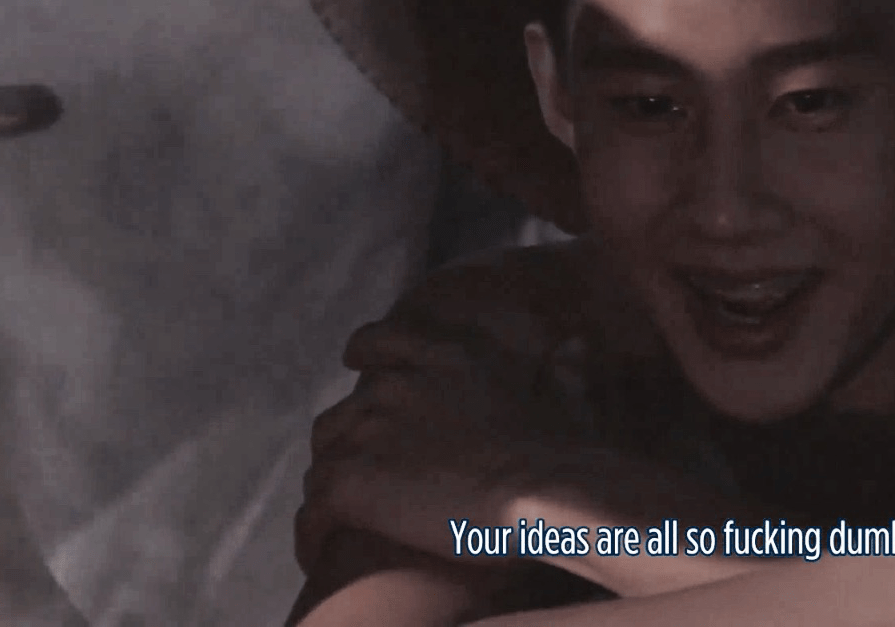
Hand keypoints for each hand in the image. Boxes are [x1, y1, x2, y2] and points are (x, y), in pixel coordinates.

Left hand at [297, 318, 561, 573]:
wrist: (541, 490)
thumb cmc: (561, 449)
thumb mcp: (561, 390)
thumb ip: (559, 366)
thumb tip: (580, 345)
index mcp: (439, 355)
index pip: (377, 341)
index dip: (364, 355)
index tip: (357, 364)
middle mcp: (394, 382)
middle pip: (346, 410)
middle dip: (351, 440)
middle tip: (368, 473)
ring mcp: (366, 429)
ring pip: (326, 457)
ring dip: (335, 483)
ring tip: (345, 518)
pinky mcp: (349, 481)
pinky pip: (315, 508)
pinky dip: (316, 530)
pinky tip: (324, 552)